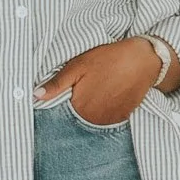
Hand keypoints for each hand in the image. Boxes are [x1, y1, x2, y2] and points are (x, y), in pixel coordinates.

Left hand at [34, 37, 173, 126]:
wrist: (144, 59)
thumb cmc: (108, 59)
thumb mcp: (78, 66)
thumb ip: (56, 84)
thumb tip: (35, 96)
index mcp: (80, 107)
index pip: (63, 112)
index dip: (65, 100)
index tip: (72, 90)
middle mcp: (94, 119)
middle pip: (78, 117)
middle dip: (79, 105)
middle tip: (90, 86)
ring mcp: (110, 121)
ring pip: (93, 119)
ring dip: (93, 110)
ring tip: (100, 89)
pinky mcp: (123, 117)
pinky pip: (108, 119)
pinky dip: (106, 110)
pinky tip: (109, 94)